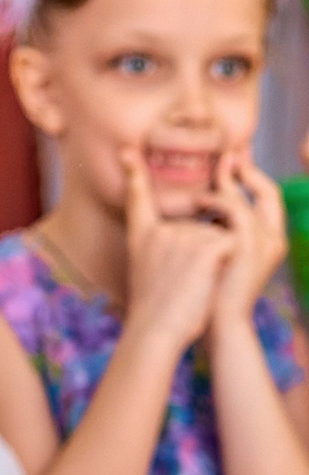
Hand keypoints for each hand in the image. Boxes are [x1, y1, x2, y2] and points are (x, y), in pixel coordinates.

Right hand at [120, 147, 234, 356]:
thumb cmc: (156, 311)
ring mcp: (183, 236)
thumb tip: (194, 239)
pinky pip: (233, 245)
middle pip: (201, 224)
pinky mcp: (207, 247)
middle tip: (188, 283)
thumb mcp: (151, 275)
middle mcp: (160, 230)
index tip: (128, 153)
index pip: (137, 198)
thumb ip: (167, 250)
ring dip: (219, 260)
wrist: (155, 330)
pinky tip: (209, 282)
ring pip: (220, 234)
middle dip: (208, 250)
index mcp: (142, 236)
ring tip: (196, 287)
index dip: (134, 174)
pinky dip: (228, 264)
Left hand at [204, 153, 290, 330]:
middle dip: (247, 169)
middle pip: (268, 191)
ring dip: (227, 184)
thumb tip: (201, 210)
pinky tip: (200, 198)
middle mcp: (274, 239)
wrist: (216, 323)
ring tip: (209, 174)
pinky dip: (219, 200)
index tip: (231, 158)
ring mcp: (265, 245)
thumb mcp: (220, 256)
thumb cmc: (212, 292)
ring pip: (250, 199)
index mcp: (268, 239)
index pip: (266, 197)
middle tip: (226, 152)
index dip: (251, 176)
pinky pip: (237, 212)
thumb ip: (219, 232)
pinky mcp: (248, 250)